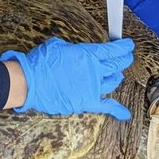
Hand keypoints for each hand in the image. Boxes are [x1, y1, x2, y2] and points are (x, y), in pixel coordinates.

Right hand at [1, 36, 133, 119]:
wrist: (30, 82)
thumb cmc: (40, 62)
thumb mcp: (57, 45)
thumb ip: (72, 48)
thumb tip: (76, 51)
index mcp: (87, 55)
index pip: (111, 50)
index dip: (123, 47)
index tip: (128, 46)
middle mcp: (93, 71)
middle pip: (116, 65)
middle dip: (124, 60)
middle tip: (127, 57)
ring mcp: (91, 88)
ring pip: (112, 82)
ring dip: (116, 77)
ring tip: (117, 74)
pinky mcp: (86, 102)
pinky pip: (106, 106)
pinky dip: (116, 110)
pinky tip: (124, 112)